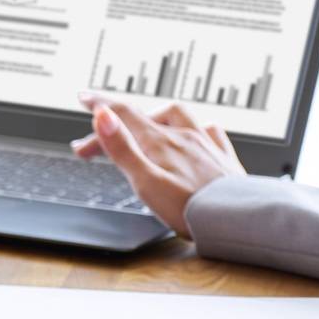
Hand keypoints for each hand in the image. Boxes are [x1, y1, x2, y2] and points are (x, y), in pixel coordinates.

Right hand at [69, 95, 243, 235]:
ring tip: (144, 127)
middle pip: (142, 120)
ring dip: (154, 117)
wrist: (235, 219)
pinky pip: (208, 131)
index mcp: (159, 142)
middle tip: (92, 146)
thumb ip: (121, 148)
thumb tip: (102, 115)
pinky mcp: (221, 158)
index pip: (123, 113)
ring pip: (176, 118)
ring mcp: (204, 144)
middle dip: (114, 126)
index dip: (100, 104)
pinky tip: (192, 134)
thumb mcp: (144, 181)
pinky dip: (193, 128)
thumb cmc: (188, 208)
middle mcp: (182, 136)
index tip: (84, 98)